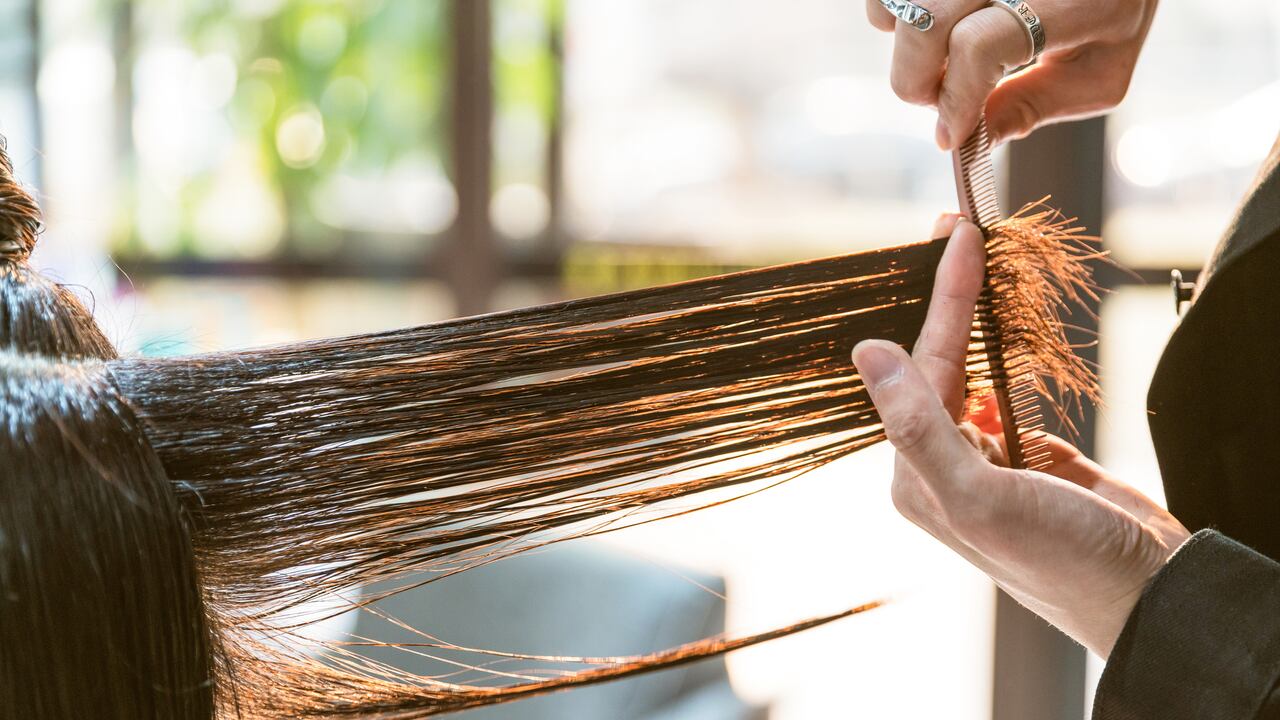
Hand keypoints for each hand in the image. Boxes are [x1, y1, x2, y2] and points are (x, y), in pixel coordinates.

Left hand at [852, 215, 1189, 656]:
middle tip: (956, 229)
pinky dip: (1002, 357)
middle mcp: (941, 467)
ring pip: (967, 374)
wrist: (1144, 595)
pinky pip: (1003, 394)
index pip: (921, 369)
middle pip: (937, 365)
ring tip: (975, 265)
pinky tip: (999, 331)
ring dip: (970, 322)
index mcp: (916, 477)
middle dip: (947, 298)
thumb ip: (920, 428)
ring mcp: (985, 462)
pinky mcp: (1027, 460)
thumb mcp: (980, 496)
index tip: (955, 236)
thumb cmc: (1061, 557)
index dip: (940, 300)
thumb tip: (869, 355)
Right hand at [866, 0, 1158, 147]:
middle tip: (938, 99)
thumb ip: (1037, 106)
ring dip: (903, 43)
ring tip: (935, 58)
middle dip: (916, 80)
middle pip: (925, 24)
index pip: (977, 48)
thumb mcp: (1099, 69)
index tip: (949, 136)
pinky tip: (932, 27)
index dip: (952, 102)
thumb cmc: (1110, 9)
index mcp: (1070, 2)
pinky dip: (893, 14)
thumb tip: (972, 140)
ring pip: (895, 4)